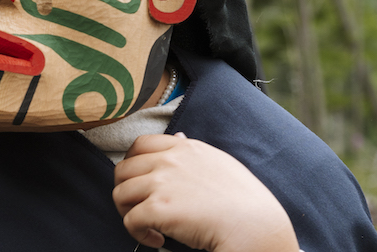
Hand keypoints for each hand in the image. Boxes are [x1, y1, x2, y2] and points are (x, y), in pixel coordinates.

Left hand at [113, 133, 298, 251]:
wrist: (256, 226)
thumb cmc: (245, 201)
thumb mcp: (220, 162)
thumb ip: (194, 150)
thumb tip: (178, 137)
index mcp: (184, 147)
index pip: (140, 144)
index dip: (132, 164)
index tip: (140, 182)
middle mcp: (169, 161)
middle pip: (122, 169)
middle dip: (126, 190)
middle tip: (140, 208)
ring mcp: (161, 183)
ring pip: (120, 193)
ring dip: (128, 212)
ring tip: (147, 225)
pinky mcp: (158, 209)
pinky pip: (129, 220)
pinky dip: (137, 233)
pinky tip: (156, 239)